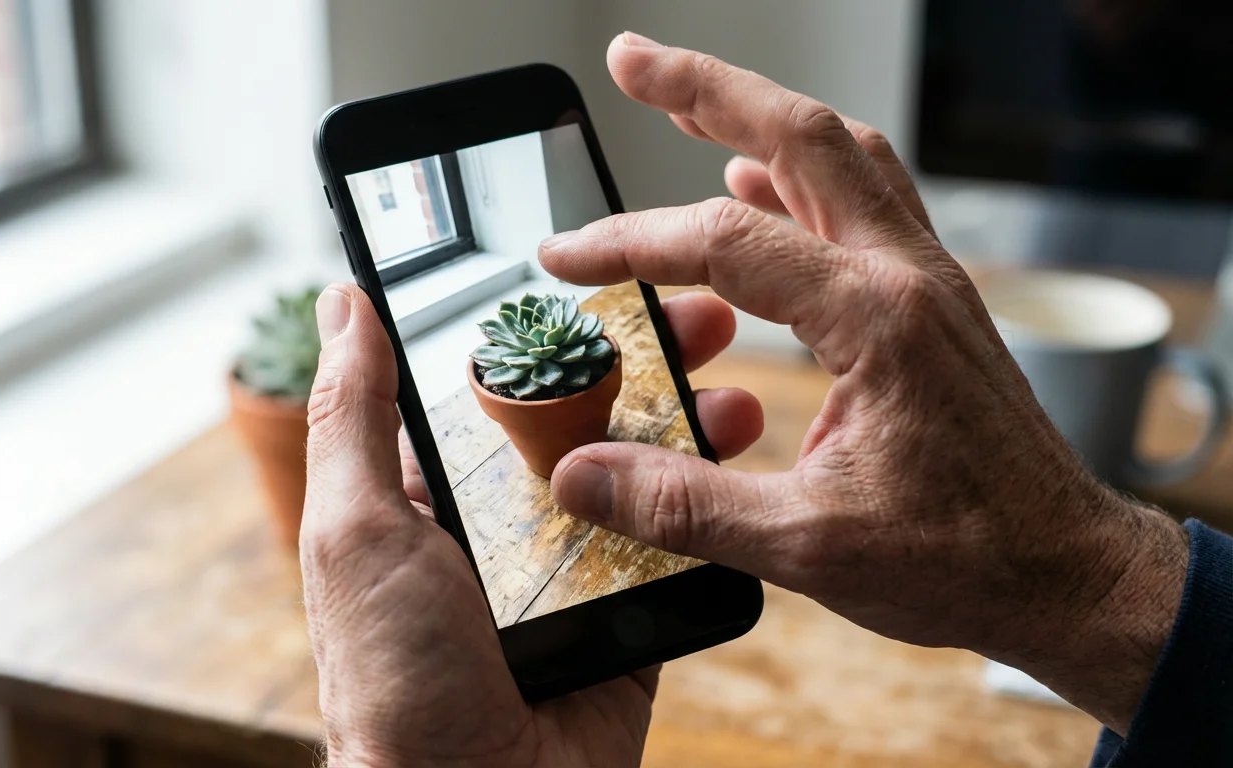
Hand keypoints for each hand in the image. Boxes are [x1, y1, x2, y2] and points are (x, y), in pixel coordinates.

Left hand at [302, 284, 761, 766]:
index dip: (548, 330)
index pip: (497, 386)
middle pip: (584, 417)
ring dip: (688, 416)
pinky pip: (681, 542)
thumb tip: (340, 303)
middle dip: (638, 358)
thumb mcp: (355, 530)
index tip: (597, 276)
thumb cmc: (391, 676)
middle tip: (691, 312)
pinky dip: (713, 497)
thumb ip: (354, 416)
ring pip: (643, 470)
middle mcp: (509, 518)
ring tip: (729, 374)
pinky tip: (739, 446)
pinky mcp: (634, 610)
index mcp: (438, 492)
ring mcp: (577, 563)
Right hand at [541, 32, 1188, 734]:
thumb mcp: (809, 545)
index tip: (564, 257)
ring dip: (760, 119)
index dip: (630, 242)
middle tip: (632, 62)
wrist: (1067, 573)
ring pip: (840, 156)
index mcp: (877, 320)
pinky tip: (755, 189)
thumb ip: (685, 506)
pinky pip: (864, 204)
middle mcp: (907, 277)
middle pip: (801, 138)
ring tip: (689, 104)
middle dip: (708, 90)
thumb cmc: (964, 559)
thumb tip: (582, 476)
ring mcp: (926, 282)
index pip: (725, 244)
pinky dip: (800, 178)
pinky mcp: (930, 304)